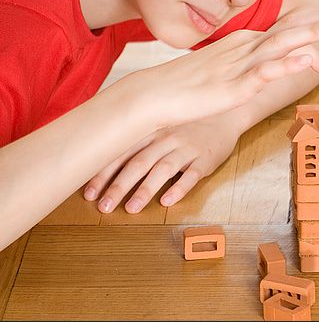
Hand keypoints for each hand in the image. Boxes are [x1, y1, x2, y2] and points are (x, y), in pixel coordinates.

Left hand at [83, 117, 237, 213]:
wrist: (226, 112)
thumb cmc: (188, 123)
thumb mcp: (161, 124)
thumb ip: (138, 138)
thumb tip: (102, 156)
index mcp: (152, 131)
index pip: (122, 153)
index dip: (104, 174)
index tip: (88, 193)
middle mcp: (167, 138)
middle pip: (139, 163)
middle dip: (119, 186)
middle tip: (104, 207)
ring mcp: (187, 148)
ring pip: (163, 169)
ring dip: (145, 190)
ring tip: (132, 208)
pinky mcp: (206, 158)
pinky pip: (192, 174)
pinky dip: (179, 187)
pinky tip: (168, 201)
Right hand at [127, 12, 318, 129]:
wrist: (154, 95)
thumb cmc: (189, 84)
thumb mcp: (226, 69)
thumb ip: (249, 65)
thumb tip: (268, 66)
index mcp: (247, 42)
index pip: (289, 26)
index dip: (317, 17)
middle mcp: (247, 47)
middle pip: (293, 28)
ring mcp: (241, 65)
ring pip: (283, 45)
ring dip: (312, 33)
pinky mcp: (235, 86)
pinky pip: (265, 73)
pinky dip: (286, 64)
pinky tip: (306, 58)